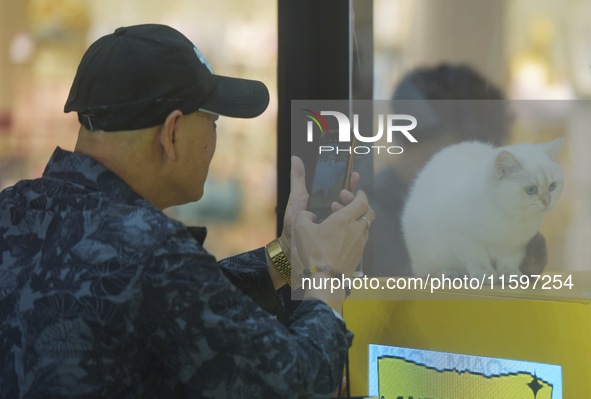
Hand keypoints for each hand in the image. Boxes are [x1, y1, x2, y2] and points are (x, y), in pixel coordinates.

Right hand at [279, 156, 360, 279]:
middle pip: (368, 212)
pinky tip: (341, 237)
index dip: (360, 195)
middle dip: (359, 204)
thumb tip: (310, 215)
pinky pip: (361, 238)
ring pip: (365, 226)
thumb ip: (304, 215)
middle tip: (344, 203)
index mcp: (345, 219)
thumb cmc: (314, 252)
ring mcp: (360, 244)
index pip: (362, 201)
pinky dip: (354, 232)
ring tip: (340, 220)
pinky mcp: (359, 256)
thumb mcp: (300, 228)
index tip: (355, 192)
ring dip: (356, 219)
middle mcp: (357, 230)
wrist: (325, 280)